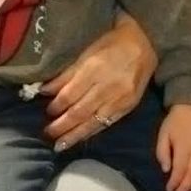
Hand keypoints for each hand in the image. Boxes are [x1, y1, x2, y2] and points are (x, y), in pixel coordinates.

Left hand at [42, 13, 155, 149]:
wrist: (145, 45)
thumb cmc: (111, 44)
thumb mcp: (86, 52)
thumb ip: (67, 74)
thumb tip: (45, 90)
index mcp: (94, 69)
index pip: (71, 94)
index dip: (57, 105)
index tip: (46, 112)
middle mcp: (107, 87)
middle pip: (80, 111)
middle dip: (62, 125)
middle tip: (47, 134)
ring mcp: (119, 100)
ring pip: (93, 122)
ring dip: (75, 135)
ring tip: (60, 145)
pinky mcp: (128, 108)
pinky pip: (106, 123)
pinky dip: (91, 132)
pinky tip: (80, 139)